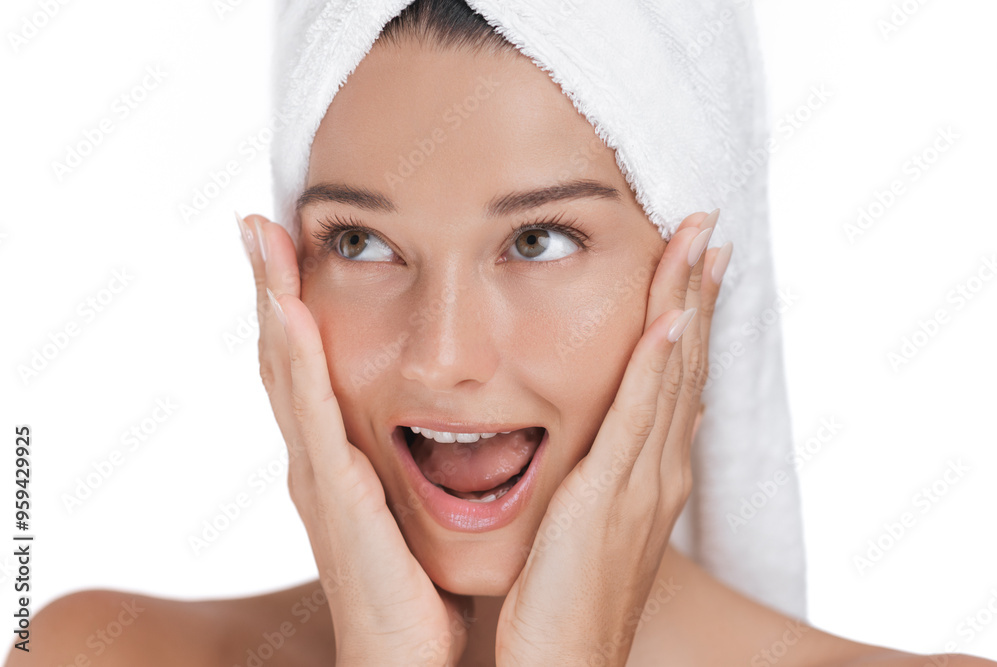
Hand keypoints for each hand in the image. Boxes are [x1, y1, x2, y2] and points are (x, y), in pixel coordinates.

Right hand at [239, 213, 472, 665]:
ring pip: (287, 373)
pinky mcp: (335, 498)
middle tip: (257, 222)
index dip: (293, 306)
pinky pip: (313, 416)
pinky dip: (297, 361)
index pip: (309, 366)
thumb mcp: (411, 509)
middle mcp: (318, 459)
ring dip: (272, 302)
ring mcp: (319, 476)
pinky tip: (289, 313)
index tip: (290, 244)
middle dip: (270, 287)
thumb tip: (452, 424)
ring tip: (261, 239)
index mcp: (340, 458)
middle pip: (285, 357)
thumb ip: (410, 465)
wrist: (406, 660)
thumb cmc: (414, 589)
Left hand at [494, 210, 729, 665]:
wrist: (562, 663)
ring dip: (685, 305)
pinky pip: (637, 419)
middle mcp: (659, 469)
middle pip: (685, 362)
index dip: (687, 314)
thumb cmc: (565, 596)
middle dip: (697, 291)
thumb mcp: (588, 518)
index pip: (675, 375)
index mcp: (651, 472)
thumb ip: (599, 470)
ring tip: (697, 244)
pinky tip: (667, 321)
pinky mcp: (610, 497)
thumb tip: (599, 430)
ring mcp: (642, 482)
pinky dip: (658, 367)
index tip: (693, 260)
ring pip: (671, 376)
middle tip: (707, 227)